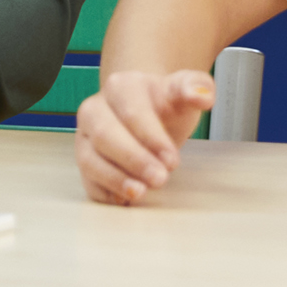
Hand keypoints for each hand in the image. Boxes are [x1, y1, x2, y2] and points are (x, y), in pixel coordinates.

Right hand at [75, 68, 215, 205]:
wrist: (148, 112)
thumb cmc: (164, 104)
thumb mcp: (183, 91)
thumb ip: (196, 88)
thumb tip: (203, 97)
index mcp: (120, 86)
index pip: (132, 113)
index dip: (152, 138)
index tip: (173, 161)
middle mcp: (95, 109)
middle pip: (105, 135)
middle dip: (133, 160)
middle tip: (160, 179)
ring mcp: (85, 136)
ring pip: (89, 159)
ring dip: (114, 179)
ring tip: (139, 193)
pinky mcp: (84, 160)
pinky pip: (87, 180)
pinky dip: (104, 192)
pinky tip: (125, 199)